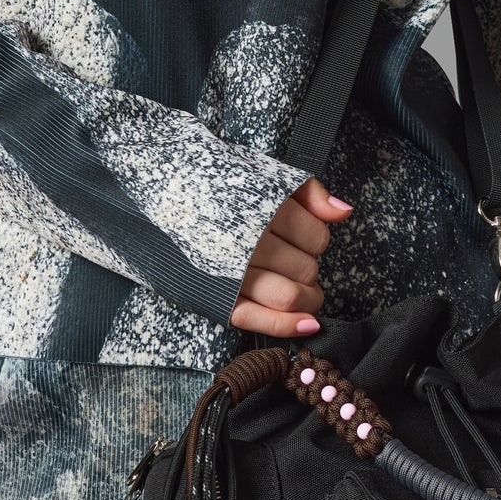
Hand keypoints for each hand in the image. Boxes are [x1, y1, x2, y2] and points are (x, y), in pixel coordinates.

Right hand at [230, 178, 351, 337]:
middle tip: (296, 263)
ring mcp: (231, 271)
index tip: (303, 239)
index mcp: (262, 208)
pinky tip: (307, 324)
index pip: (316, 237)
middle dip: (309, 270)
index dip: (317, 240)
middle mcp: (248, 240)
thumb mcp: (263, 173)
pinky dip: (286, 326)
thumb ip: (307, 191)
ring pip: (289, 296)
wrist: (157, 196)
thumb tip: (343, 212)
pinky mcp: (215, 295)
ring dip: (307, 299)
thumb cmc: (214, 185)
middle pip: (305, 269)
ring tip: (305, 293)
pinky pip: (256, 319)